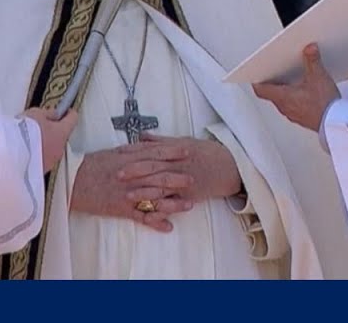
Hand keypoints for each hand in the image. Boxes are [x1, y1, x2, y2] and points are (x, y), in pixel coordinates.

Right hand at [23, 107, 78, 172]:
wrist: (11, 156)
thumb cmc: (24, 134)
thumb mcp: (36, 114)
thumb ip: (48, 113)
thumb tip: (53, 114)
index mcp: (62, 132)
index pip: (73, 119)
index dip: (68, 113)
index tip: (65, 110)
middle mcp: (60, 148)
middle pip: (62, 135)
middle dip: (54, 129)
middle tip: (41, 123)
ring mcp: (52, 160)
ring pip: (53, 147)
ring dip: (45, 142)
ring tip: (30, 137)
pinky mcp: (42, 169)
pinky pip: (43, 157)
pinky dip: (38, 152)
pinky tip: (26, 148)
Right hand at [70, 141, 194, 231]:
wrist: (72, 181)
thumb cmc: (91, 165)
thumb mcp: (112, 152)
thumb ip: (132, 149)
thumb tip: (148, 143)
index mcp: (128, 159)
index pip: (155, 153)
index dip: (172, 152)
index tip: (187, 151)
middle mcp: (131, 176)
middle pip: (159, 175)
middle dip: (178, 177)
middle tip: (194, 179)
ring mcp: (127, 193)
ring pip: (154, 197)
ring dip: (173, 202)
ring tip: (189, 205)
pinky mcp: (121, 209)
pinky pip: (141, 217)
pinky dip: (155, 222)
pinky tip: (168, 227)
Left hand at [116, 134, 242, 203]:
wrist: (230, 166)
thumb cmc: (205, 152)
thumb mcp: (183, 141)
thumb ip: (160, 140)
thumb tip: (141, 136)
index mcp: (175, 150)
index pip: (151, 150)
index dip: (134, 152)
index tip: (118, 153)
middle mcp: (178, 164)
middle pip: (154, 167)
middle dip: (135, 171)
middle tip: (117, 174)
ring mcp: (184, 181)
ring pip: (162, 187)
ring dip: (144, 191)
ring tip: (128, 195)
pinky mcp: (190, 195)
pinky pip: (173, 203)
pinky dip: (161, 208)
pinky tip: (150, 212)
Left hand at [252, 43, 339, 130]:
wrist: (336, 124)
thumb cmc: (325, 106)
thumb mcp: (318, 77)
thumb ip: (312, 61)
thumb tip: (309, 50)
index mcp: (282, 97)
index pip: (260, 90)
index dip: (256, 80)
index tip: (255, 73)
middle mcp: (285, 107)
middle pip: (271, 94)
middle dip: (272, 82)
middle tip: (273, 72)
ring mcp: (293, 114)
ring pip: (282, 101)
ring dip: (284, 91)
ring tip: (291, 81)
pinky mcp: (303, 118)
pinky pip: (293, 107)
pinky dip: (294, 98)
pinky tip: (305, 93)